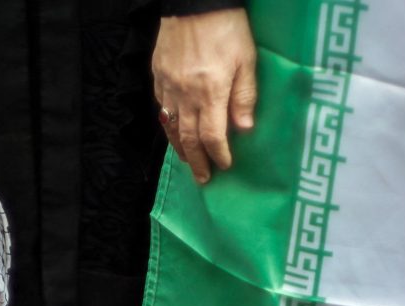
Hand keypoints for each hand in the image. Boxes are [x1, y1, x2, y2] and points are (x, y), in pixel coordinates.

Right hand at [152, 8, 257, 183]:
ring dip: (179, 148)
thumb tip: (244, 129)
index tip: (225, 166)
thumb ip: (244, 96)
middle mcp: (185, 95)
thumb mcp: (246, 59)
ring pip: (170, 126)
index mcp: (210, 93)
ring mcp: (168, 85)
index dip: (219, 155)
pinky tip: (173, 129)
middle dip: (197, 162)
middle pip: (188, 139)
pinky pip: (160, 107)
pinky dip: (167, 124)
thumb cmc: (226, 27)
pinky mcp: (158, 74)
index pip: (212, 137)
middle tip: (203, 179)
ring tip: (187, 161)